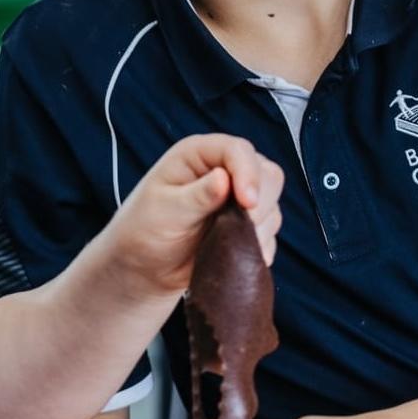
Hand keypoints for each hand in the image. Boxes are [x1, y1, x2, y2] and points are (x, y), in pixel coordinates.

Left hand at [103, 134, 283, 297]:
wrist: (144, 267)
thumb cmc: (144, 230)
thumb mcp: (165, 211)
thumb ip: (196, 196)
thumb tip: (224, 179)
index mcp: (199, 154)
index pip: (239, 151)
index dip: (248, 174)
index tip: (247, 203)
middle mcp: (224, 170)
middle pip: (267, 174)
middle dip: (259, 203)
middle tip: (239, 228)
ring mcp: (238, 198)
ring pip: (272, 204)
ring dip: (258, 228)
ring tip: (225, 244)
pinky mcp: (247, 225)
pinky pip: (270, 234)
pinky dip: (258, 246)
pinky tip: (233, 256)